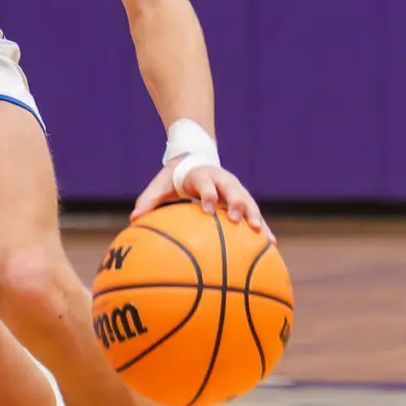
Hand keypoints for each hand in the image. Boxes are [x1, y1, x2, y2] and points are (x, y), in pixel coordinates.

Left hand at [130, 161, 272, 241]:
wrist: (194, 160)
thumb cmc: (174, 178)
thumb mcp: (160, 185)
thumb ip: (148, 200)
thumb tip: (133, 218)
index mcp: (203, 175)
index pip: (207, 183)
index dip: (208, 194)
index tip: (207, 208)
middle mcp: (223, 180)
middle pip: (233, 190)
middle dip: (236, 204)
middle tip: (236, 219)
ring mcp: (235, 190)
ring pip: (249, 202)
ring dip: (255, 216)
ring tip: (262, 234)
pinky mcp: (242, 200)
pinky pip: (254, 214)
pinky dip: (263, 227)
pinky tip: (271, 245)